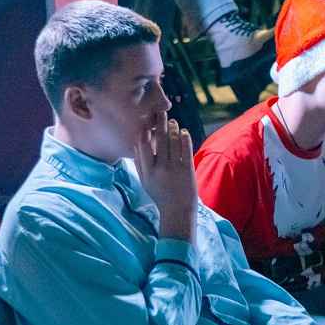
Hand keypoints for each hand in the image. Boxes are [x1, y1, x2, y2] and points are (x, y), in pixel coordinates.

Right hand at [134, 118, 196, 240]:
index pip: (143, 146)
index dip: (145, 131)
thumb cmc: (160, 195)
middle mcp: (160, 169)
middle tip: (161, 112)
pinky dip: (185, 138)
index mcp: (147, 171)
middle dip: (160, 123)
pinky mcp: (188, 170)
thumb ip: (139, 163)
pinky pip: (186, 149)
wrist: (177, 211)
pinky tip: (184, 132)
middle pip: (159, 140)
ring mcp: (175, 169)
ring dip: (173, 129)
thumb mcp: (145, 181)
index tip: (146, 122)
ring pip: (173, 142)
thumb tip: (136, 142)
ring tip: (173, 122)